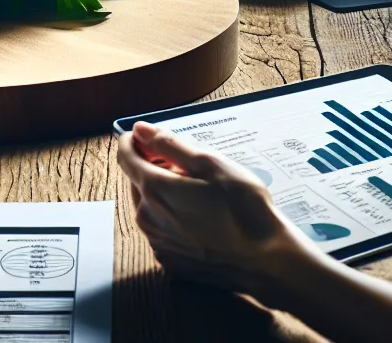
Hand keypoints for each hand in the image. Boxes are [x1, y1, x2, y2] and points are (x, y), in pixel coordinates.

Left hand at [118, 123, 331, 307]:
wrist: (265, 261)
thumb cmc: (243, 208)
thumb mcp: (212, 163)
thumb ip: (170, 144)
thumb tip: (140, 129)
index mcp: (155, 189)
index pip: (125, 157)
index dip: (134, 141)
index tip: (147, 136)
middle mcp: (147, 218)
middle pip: (137, 182)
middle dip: (153, 167)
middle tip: (186, 165)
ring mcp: (157, 243)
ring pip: (147, 207)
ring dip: (162, 194)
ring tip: (197, 193)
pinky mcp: (169, 261)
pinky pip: (160, 230)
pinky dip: (171, 219)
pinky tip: (200, 219)